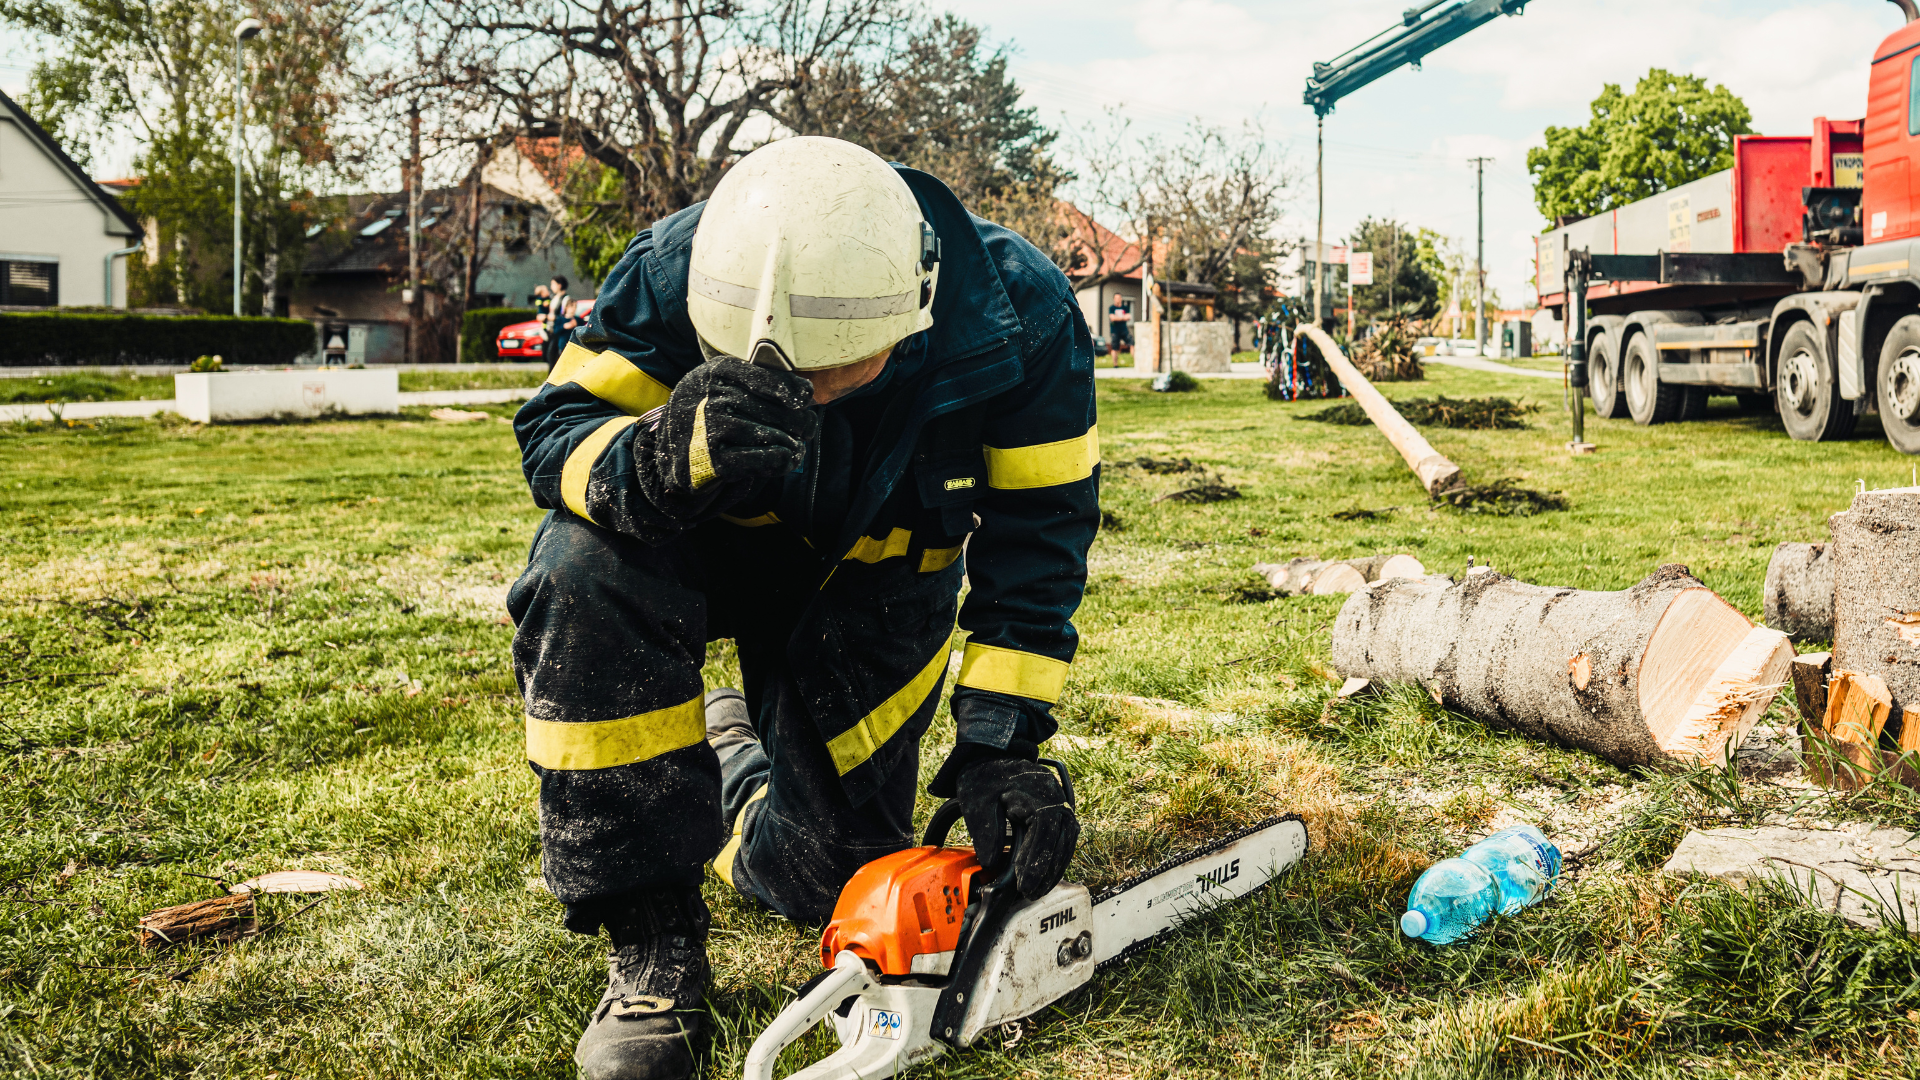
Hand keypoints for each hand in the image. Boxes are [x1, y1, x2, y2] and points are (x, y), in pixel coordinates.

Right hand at [655, 359, 816, 495]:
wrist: (672, 453)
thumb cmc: (709, 415)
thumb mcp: (723, 386)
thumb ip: (758, 383)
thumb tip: (806, 393)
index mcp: (716, 372)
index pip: (762, 377)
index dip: (789, 388)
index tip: (805, 398)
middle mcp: (711, 397)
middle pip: (772, 408)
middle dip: (798, 421)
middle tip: (808, 429)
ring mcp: (709, 429)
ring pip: (770, 435)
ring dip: (791, 444)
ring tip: (797, 448)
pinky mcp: (712, 461)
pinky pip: (760, 460)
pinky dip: (780, 461)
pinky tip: (787, 460)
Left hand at [949, 755, 1077, 898]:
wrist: (991, 755)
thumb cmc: (985, 775)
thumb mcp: (978, 801)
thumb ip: (986, 831)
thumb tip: (992, 862)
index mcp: (1039, 793)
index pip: (1044, 831)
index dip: (1035, 860)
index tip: (1023, 883)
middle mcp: (1056, 798)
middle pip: (1062, 840)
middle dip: (1047, 871)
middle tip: (1030, 893)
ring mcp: (1060, 804)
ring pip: (1067, 842)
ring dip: (1054, 868)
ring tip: (1037, 890)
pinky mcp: (1057, 810)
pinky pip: (1064, 838)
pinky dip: (1055, 858)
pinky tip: (1044, 875)